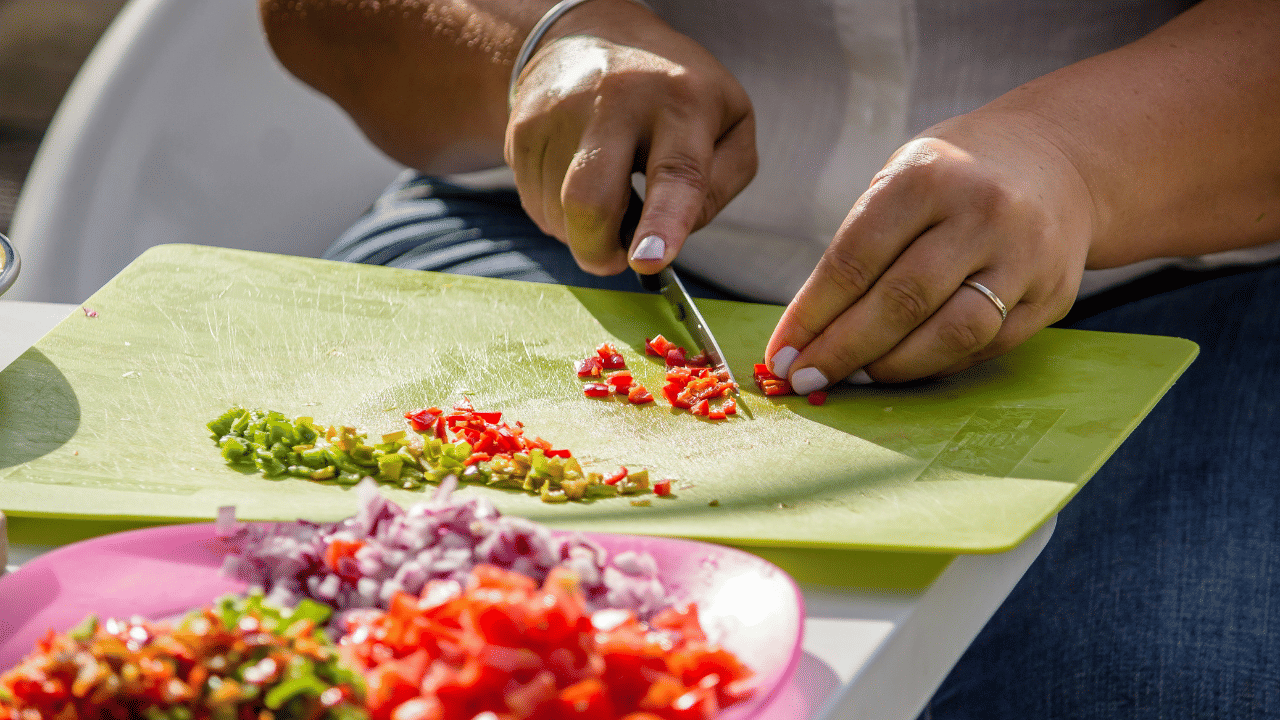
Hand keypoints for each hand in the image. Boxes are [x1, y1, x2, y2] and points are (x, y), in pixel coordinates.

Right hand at [505, 0, 755, 275]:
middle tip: (616, 258)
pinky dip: (560, 214)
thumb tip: (673, 235)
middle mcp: (616, 100)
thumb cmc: (676, 93)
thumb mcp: (730, 124)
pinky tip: (580, 180)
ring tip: (608, 191)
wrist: (595, 34)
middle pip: (589, 201)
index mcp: (682, 102)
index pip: (675, 173)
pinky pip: (535, 204)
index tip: (648, 262)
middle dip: (598, 251)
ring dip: (583, 230)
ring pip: (558, 214)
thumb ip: (719, 185)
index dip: (662, 223)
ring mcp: (560, 112)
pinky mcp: (522, 128)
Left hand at [765, 109, 1095, 389]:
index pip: (855, 260)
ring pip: (950, 335)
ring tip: (854, 377)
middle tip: (805, 378)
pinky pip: (984, 347)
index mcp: (927, 177)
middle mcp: (981, 213)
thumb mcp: (900, 180)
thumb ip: (860, 247)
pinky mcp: (1050, 295)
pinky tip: (903, 367)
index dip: (811, 315)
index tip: (780, 353)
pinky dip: (935, 365)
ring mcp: (1024, 256)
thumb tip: (808, 332)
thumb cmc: (953, 178)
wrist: (1057, 161)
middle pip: (900, 302)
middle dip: (842, 350)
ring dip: (891, 367)